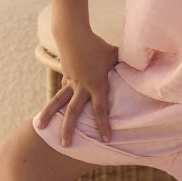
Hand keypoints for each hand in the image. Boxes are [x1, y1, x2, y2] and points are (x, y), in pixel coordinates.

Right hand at [36, 31, 118, 146]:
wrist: (72, 34)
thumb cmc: (97, 45)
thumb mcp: (114, 54)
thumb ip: (126, 64)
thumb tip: (142, 66)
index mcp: (96, 84)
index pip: (100, 109)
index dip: (103, 124)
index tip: (106, 139)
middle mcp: (81, 86)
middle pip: (74, 111)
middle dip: (69, 129)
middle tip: (66, 146)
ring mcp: (70, 82)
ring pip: (59, 102)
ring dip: (49, 115)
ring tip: (39, 127)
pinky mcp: (66, 77)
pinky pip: (62, 92)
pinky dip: (59, 102)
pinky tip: (53, 111)